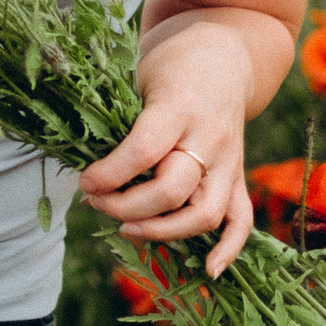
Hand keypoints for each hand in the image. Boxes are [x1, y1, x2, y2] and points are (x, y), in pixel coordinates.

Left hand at [74, 21, 257, 274]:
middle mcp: (210, 137)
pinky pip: (240, 219)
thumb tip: (85, 163)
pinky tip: (207, 270)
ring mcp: (230, 160)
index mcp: (180, 106)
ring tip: (125, 227)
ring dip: (161, 231)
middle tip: (94, 200)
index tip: (84, 180)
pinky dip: (228, 248)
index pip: (143, 152)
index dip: (108, 175)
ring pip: (205, 213)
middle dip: (124, 206)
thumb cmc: (172, 64)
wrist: (225, 55)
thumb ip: (122, 120)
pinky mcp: (238, 175)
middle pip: (171, 191)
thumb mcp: (141, 78)